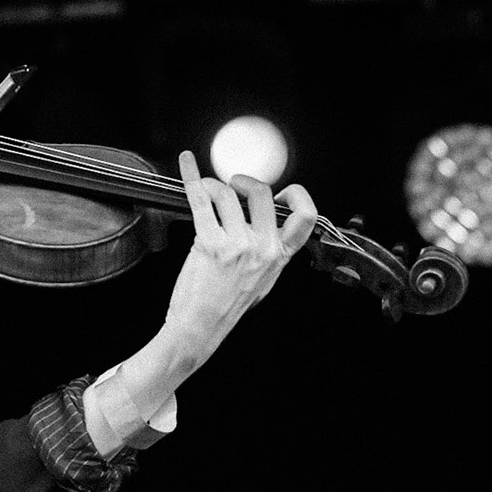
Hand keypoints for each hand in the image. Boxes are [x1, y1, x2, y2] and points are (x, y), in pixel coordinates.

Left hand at [160, 150, 317, 370]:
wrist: (200, 328)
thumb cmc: (225, 306)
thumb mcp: (262, 281)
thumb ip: (268, 252)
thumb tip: (263, 224)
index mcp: (279, 256)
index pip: (305, 217)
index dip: (296, 195)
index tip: (282, 190)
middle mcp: (262, 247)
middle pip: (262, 192)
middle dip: (243, 181)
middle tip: (231, 185)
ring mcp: (237, 244)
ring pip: (227, 193)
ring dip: (212, 184)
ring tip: (204, 190)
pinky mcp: (209, 243)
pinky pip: (201, 199)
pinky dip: (191, 176)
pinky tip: (186, 164)